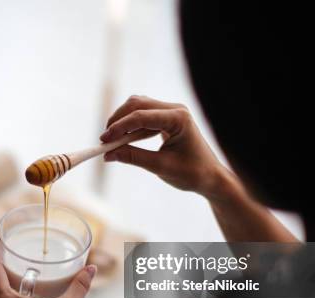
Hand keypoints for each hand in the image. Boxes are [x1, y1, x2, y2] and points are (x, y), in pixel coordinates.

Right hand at [102, 95, 297, 242]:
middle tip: (105, 140)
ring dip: (123, 121)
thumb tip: (108, 154)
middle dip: (118, 120)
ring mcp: (171, 112)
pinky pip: (143, 115)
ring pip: (138, 107)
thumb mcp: (160, 167)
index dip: (120, 127)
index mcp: (178, 119)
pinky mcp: (167, 118)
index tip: (104, 140)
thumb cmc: (192, 173)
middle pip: (137, 104)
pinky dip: (131, 126)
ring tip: (112, 142)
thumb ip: (133, 158)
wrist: (211, 177)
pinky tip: (124, 140)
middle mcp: (175, 110)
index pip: (141, 116)